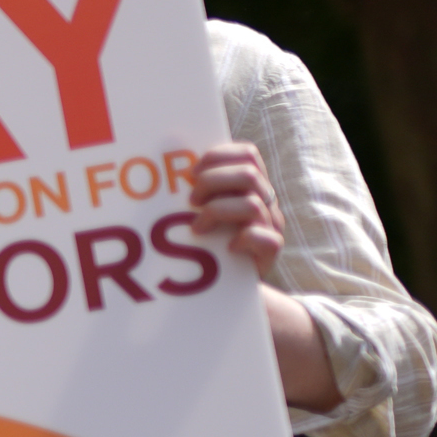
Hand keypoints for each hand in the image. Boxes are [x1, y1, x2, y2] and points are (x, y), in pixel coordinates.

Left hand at [188, 142, 285, 271]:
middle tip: (190, 201)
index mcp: (252, 184)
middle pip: (248, 174)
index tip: (192, 171)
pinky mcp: (271, 250)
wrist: (229, 281)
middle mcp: (266, 200)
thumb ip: (198, 189)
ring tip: (197, 228)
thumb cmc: (211, 240)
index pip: (248, 154)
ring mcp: (271, 224)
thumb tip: (165, 169)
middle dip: (212, 182)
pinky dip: (242, 239)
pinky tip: (226, 247)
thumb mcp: (205, 209)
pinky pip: (264, 238)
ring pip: (251, 204)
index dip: (219, 156)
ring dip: (217, 211)